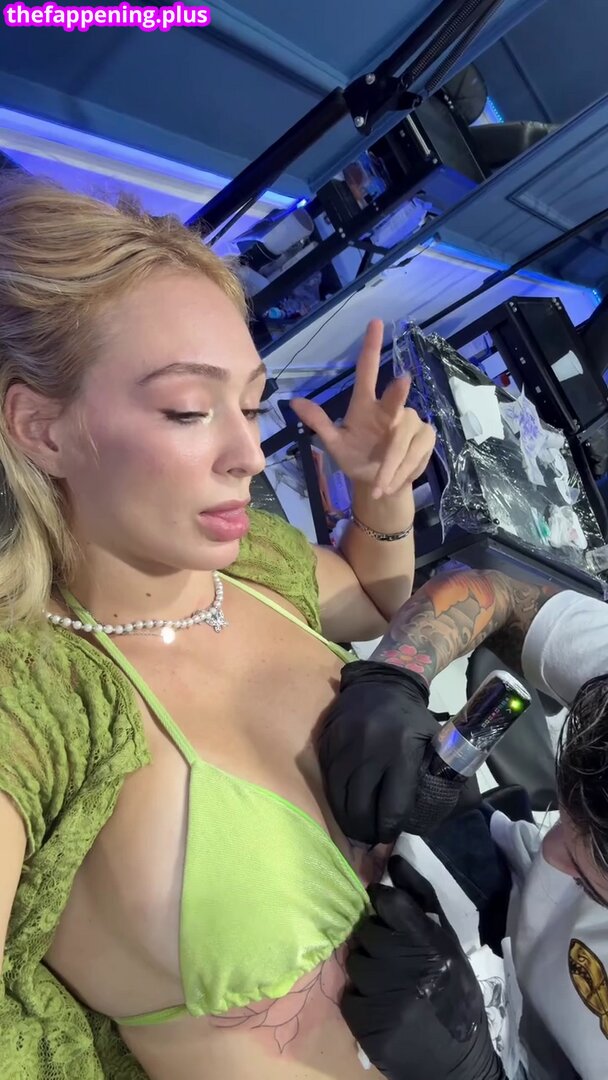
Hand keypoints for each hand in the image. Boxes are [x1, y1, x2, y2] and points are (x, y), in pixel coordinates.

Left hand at [290, 320, 435, 498]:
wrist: (379, 485)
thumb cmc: (356, 459)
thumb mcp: (334, 445)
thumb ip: (319, 423)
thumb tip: (293, 402)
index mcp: (365, 405)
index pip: (367, 371)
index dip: (371, 347)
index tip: (375, 322)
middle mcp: (390, 408)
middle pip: (395, 398)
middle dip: (398, 392)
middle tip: (402, 380)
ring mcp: (411, 421)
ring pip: (403, 439)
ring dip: (390, 465)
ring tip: (379, 484)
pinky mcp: (426, 436)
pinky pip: (415, 452)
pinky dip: (402, 471)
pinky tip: (392, 481)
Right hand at [317, 660, 438, 844]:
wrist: (382, 683)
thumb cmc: (414, 720)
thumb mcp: (438, 742)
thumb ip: (449, 776)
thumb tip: (466, 810)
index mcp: (401, 751)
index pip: (392, 807)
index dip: (390, 829)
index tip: (390, 834)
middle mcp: (369, 749)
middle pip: (360, 808)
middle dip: (366, 831)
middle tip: (371, 837)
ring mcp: (343, 745)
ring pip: (338, 798)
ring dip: (347, 819)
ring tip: (357, 826)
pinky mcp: (326, 742)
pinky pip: (326, 781)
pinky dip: (335, 797)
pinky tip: (345, 804)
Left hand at [342, 856, 504, 1079]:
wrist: (458, 1064)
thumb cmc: (454, 994)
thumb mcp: (449, 945)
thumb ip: (421, 900)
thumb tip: (394, 856)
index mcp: (433, 946)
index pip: (391, 903)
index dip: (383, 899)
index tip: (383, 905)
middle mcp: (410, 970)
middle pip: (367, 932)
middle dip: (376, 940)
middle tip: (393, 956)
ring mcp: (389, 1000)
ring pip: (355, 963)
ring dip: (367, 970)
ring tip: (389, 984)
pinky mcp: (371, 1028)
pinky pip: (350, 997)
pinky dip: (361, 1000)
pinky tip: (383, 1007)